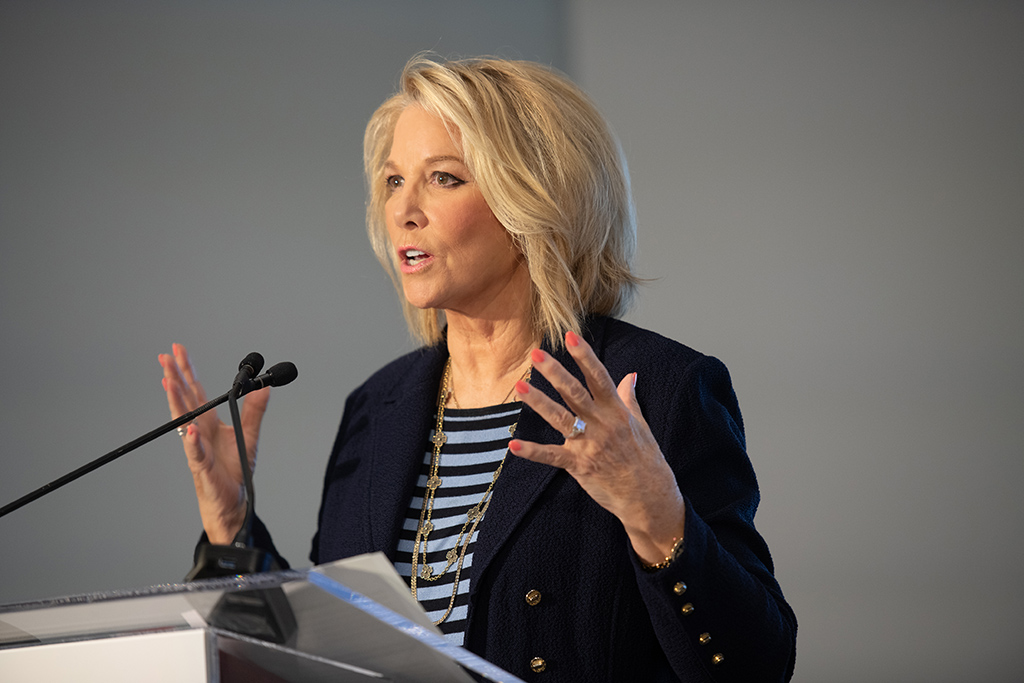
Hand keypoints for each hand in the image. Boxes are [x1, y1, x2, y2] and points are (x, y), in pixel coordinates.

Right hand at [158, 343, 269, 543]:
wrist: (232, 503)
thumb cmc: (234, 471)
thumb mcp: (249, 434)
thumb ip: (254, 409)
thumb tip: (265, 385)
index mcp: (208, 423)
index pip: (195, 391)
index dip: (187, 370)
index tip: (177, 350)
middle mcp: (198, 432)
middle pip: (185, 400)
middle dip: (175, 377)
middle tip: (165, 356)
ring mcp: (197, 449)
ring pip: (184, 422)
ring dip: (176, 402)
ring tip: (169, 382)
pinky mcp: (203, 469)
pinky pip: (196, 454)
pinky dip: (192, 443)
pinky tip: (190, 431)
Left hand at [509, 331, 685, 564]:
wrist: (649, 496)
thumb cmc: (646, 459)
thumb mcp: (641, 425)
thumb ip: (628, 399)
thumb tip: (629, 375)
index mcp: (617, 411)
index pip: (599, 377)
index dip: (584, 356)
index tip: (570, 336)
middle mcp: (602, 424)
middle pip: (575, 393)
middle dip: (555, 372)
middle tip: (536, 354)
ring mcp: (589, 445)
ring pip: (560, 418)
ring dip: (539, 402)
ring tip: (520, 386)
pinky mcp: (579, 466)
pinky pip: (552, 456)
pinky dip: (532, 451)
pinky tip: (513, 445)